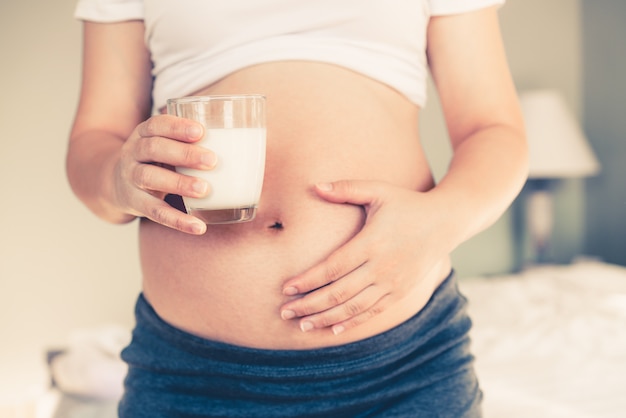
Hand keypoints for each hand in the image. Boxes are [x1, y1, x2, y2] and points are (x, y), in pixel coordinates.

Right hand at [113, 115, 215, 233]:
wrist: (112, 182)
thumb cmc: (155, 159)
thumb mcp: (163, 144)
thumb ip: (190, 142)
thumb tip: (244, 145)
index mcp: (144, 133)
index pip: (156, 125)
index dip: (177, 127)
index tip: (201, 131)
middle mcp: (133, 152)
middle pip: (153, 148)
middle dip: (184, 153)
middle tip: (212, 161)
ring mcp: (131, 178)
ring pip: (150, 177)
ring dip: (179, 183)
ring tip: (205, 189)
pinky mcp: (135, 203)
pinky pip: (155, 212)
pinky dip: (177, 221)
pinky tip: (198, 227)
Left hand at [279, 180, 452, 334]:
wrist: (446, 222)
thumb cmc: (407, 204)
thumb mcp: (378, 190)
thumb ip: (346, 189)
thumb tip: (315, 186)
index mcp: (372, 242)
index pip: (332, 267)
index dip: (308, 281)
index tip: (287, 288)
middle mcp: (381, 267)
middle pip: (338, 292)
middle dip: (309, 305)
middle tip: (285, 312)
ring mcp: (393, 283)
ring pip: (354, 307)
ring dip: (326, 318)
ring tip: (303, 325)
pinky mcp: (401, 292)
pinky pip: (373, 312)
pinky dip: (352, 322)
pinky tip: (333, 329)